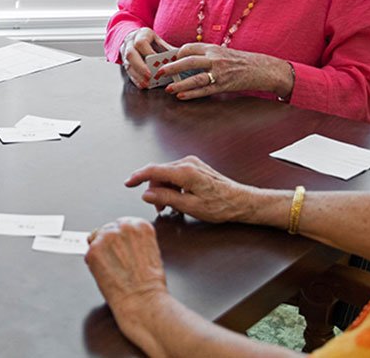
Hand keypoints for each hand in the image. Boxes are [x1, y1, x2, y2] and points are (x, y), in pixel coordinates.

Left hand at [84, 217, 171, 353]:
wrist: (143, 301)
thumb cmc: (149, 283)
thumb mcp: (151, 251)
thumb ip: (135, 240)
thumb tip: (122, 240)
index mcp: (140, 225)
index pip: (123, 223)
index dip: (120, 238)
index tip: (122, 247)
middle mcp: (123, 227)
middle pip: (108, 229)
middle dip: (110, 244)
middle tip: (116, 261)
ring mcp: (106, 237)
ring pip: (96, 238)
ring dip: (101, 251)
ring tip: (112, 268)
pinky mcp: (93, 250)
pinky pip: (89, 252)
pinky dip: (94, 263)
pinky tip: (106, 272)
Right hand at [120, 28, 171, 88]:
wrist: (135, 38)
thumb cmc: (151, 41)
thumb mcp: (159, 41)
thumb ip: (167, 49)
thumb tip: (181, 59)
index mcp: (142, 34)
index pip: (141, 42)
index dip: (148, 53)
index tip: (157, 63)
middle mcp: (130, 42)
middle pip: (131, 54)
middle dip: (140, 66)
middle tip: (149, 76)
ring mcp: (125, 53)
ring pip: (127, 64)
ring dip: (137, 75)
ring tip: (146, 84)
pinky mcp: (124, 63)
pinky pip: (127, 72)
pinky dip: (135, 79)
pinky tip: (142, 85)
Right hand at [124, 156, 259, 223]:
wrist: (241, 202)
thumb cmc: (220, 206)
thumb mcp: (189, 206)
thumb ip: (166, 198)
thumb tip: (147, 194)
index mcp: (185, 171)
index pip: (153, 170)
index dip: (137, 176)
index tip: (128, 183)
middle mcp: (187, 163)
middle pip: (159, 173)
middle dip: (154, 189)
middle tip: (158, 208)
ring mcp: (192, 163)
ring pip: (167, 174)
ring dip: (164, 189)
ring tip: (169, 206)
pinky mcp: (195, 167)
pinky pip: (176, 174)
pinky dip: (172, 186)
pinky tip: (178, 199)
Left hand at [156, 44, 292, 100]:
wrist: (263, 69)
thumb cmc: (240, 61)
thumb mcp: (222, 53)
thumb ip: (205, 56)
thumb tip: (185, 62)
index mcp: (213, 48)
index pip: (189, 48)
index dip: (176, 54)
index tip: (166, 60)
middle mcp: (215, 58)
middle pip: (189, 61)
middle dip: (171, 67)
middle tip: (159, 72)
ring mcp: (220, 72)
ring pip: (195, 77)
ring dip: (180, 84)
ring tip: (168, 88)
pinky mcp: (224, 85)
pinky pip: (205, 90)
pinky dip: (192, 94)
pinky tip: (182, 96)